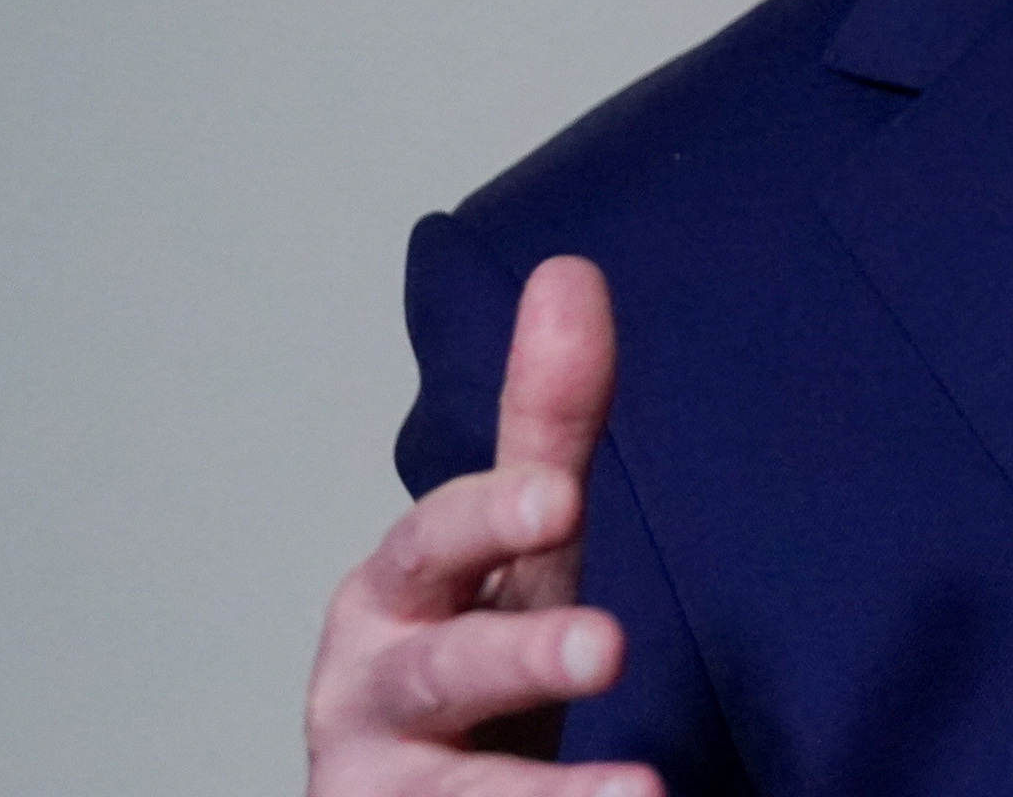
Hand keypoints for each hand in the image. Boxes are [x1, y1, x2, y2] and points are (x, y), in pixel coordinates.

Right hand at [306, 254, 656, 796]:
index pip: (438, 540)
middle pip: (445, 668)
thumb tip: (571, 270)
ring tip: (639, 795)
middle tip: (610, 647)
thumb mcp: (515, 545)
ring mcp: (386, 787)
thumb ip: (545, 425)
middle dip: (520, 655)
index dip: (492, 517)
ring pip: (455, 794)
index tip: (564, 498)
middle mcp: (373, 688)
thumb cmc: (466, 657)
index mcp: (396, 592)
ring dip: (542, 795)